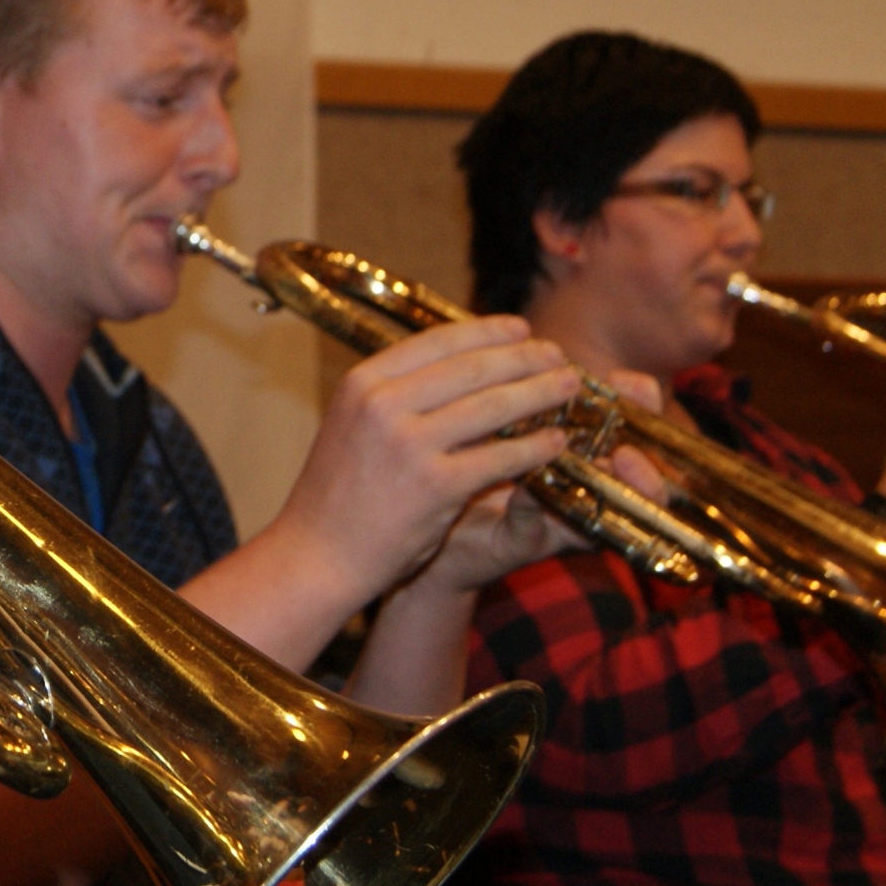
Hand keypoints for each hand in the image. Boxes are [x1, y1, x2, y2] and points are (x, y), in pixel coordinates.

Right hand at [270, 318, 578, 606]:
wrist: (317, 555)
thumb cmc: (339, 492)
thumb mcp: (354, 423)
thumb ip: (397, 393)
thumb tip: (460, 364)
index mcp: (363, 381)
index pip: (437, 341)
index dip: (487, 332)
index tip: (521, 329)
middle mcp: (382, 404)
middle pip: (471, 368)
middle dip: (523, 359)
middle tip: (557, 356)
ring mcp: (409, 444)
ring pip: (493, 408)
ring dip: (539, 394)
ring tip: (567, 388)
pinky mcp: (436, 486)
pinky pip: (500, 458)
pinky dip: (534, 448)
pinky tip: (555, 442)